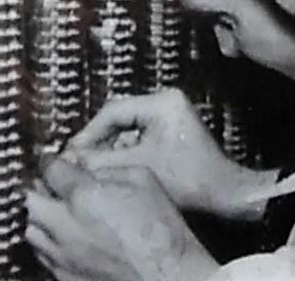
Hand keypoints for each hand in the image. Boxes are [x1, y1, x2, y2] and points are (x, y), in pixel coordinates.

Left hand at [26, 157, 217, 280]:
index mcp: (83, 196)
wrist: (164, 275)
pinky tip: (63, 237)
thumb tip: (87, 168)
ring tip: (53, 209)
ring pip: (31, 231)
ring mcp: (62, 256)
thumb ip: (108, 168)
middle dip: (38, 187)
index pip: (50, 170)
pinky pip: (42, 255)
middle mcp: (64, 226)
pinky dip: (46, 242)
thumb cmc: (159, 227)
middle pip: (29, 201)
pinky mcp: (64, 277)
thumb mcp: (141, 177)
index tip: (52, 159)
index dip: (50, 160)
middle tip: (49, 182)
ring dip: (38, 215)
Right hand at [63, 90, 274, 221]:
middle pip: (119, 117)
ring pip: (127, 129)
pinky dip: (123, 152)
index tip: (72, 152)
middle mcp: (167, 101)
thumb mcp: (138, 167)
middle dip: (97, 141)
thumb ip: (102, 160)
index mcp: (162, 102)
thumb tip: (72, 158)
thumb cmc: (187, 180)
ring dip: (108, 148)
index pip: (114, 110)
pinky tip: (110, 170)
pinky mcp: (170, 131)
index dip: (89, 133)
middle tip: (76, 160)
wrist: (222, 193)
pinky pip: (138, 137)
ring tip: (89, 167)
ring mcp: (170, 115)